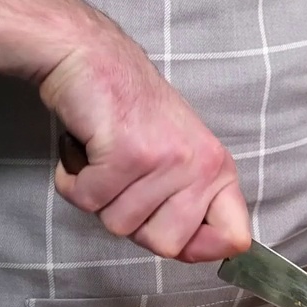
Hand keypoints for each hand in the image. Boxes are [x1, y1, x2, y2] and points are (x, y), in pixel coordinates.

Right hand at [0, 0, 250, 261]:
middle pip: (165, 245)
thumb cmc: (132, 109)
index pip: (234, 237)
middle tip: (125, 179)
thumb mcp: (181, 155)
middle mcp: (200, 166)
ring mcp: (165, 161)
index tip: (172, 229)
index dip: (200, 248)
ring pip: (120, 225)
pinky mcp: (126, 154)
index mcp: (219, 170)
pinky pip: (89, 201)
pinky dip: (73, 180)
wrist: (93, 57)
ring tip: (105, 156)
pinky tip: (86, 149)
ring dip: (99, 196)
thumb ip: (194, 203)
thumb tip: (221, 250)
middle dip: (133, 220)